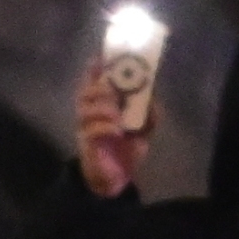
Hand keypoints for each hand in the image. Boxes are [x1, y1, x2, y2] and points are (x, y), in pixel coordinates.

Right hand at [71, 61, 144, 201]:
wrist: (116, 179)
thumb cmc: (126, 150)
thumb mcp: (143, 130)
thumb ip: (149, 114)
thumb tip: (154, 100)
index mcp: (101, 107)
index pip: (93, 84)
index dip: (94, 70)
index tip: (99, 58)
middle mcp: (89, 115)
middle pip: (84, 93)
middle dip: (99, 88)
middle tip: (113, 91)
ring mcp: (85, 129)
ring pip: (84, 109)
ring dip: (101, 107)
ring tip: (117, 113)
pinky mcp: (87, 145)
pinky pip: (90, 131)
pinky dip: (104, 127)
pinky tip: (117, 130)